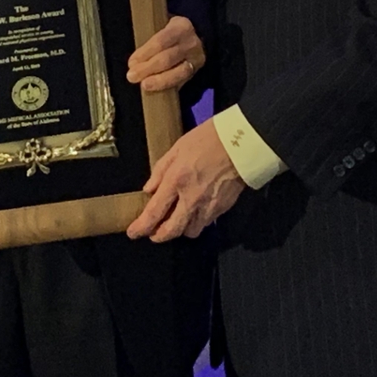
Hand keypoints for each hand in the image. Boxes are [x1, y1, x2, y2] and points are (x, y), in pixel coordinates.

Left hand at [126, 15, 204, 92]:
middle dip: (148, 68)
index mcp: (181, 26)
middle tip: (132, 76)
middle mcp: (191, 42)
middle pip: (168, 58)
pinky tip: (156, 89)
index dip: (145, 53)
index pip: (160, 41)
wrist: (195, 37)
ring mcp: (196, 58)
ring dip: (159, 81)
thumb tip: (134, 60)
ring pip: (177, 72)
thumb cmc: (170, 32)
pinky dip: (168, 85)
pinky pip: (181, 81)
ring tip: (144, 85)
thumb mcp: (162, 27)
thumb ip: (150, 38)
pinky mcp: (196, 71)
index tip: (132, 62)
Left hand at [126, 119, 245, 241]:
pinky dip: (197, 222)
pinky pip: (206, 223)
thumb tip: (149, 189)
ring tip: (176, 221)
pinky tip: (194, 212)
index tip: (133, 233)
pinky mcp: (223, 208)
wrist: (242, 143)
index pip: (154, 212)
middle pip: (172, 230)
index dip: (141, 227)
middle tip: (153, 234)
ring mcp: (208, 206)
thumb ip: (160, 170)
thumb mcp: (177, 148)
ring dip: (180, 230)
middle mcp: (191, 198)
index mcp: (176, 181)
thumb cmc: (209, 139)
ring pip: (190, 231)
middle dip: (159, 236)